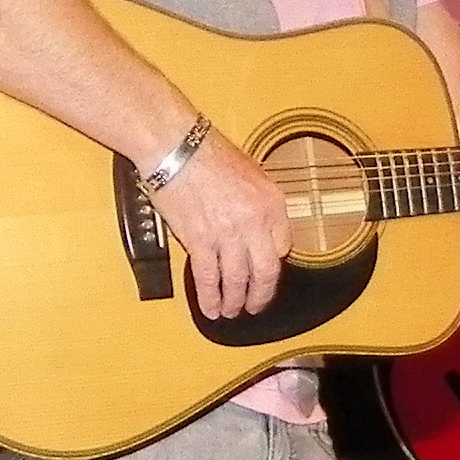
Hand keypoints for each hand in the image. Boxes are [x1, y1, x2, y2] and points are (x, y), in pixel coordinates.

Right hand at [150, 127, 290, 317]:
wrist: (177, 147)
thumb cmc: (209, 152)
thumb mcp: (251, 174)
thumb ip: (259, 205)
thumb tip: (259, 231)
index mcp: (272, 204)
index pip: (283, 246)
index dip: (274, 264)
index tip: (266, 274)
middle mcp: (255, 222)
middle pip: (266, 272)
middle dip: (261, 295)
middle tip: (256, 306)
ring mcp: (228, 234)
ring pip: (238, 281)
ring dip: (235, 302)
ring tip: (232, 312)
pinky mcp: (200, 241)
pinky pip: (209, 278)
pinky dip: (210, 298)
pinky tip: (211, 309)